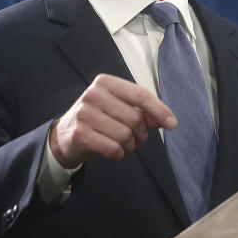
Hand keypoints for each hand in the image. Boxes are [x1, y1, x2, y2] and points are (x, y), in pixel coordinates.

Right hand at [48, 74, 176, 167]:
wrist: (65, 136)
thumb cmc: (98, 119)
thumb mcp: (120, 109)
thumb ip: (144, 113)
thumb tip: (167, 120)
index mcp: (106, 83)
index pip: (140, 95)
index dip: (159, 110)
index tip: (172, 123)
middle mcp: (93, 94)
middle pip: (134, 118)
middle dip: (141, 134)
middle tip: (137, 139)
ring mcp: (84, 113)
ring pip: (125, 135)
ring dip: (130, 145)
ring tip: (125, 145)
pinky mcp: (79, 133)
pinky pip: (113, 148)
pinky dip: (119, 154)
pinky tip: (114, 151)